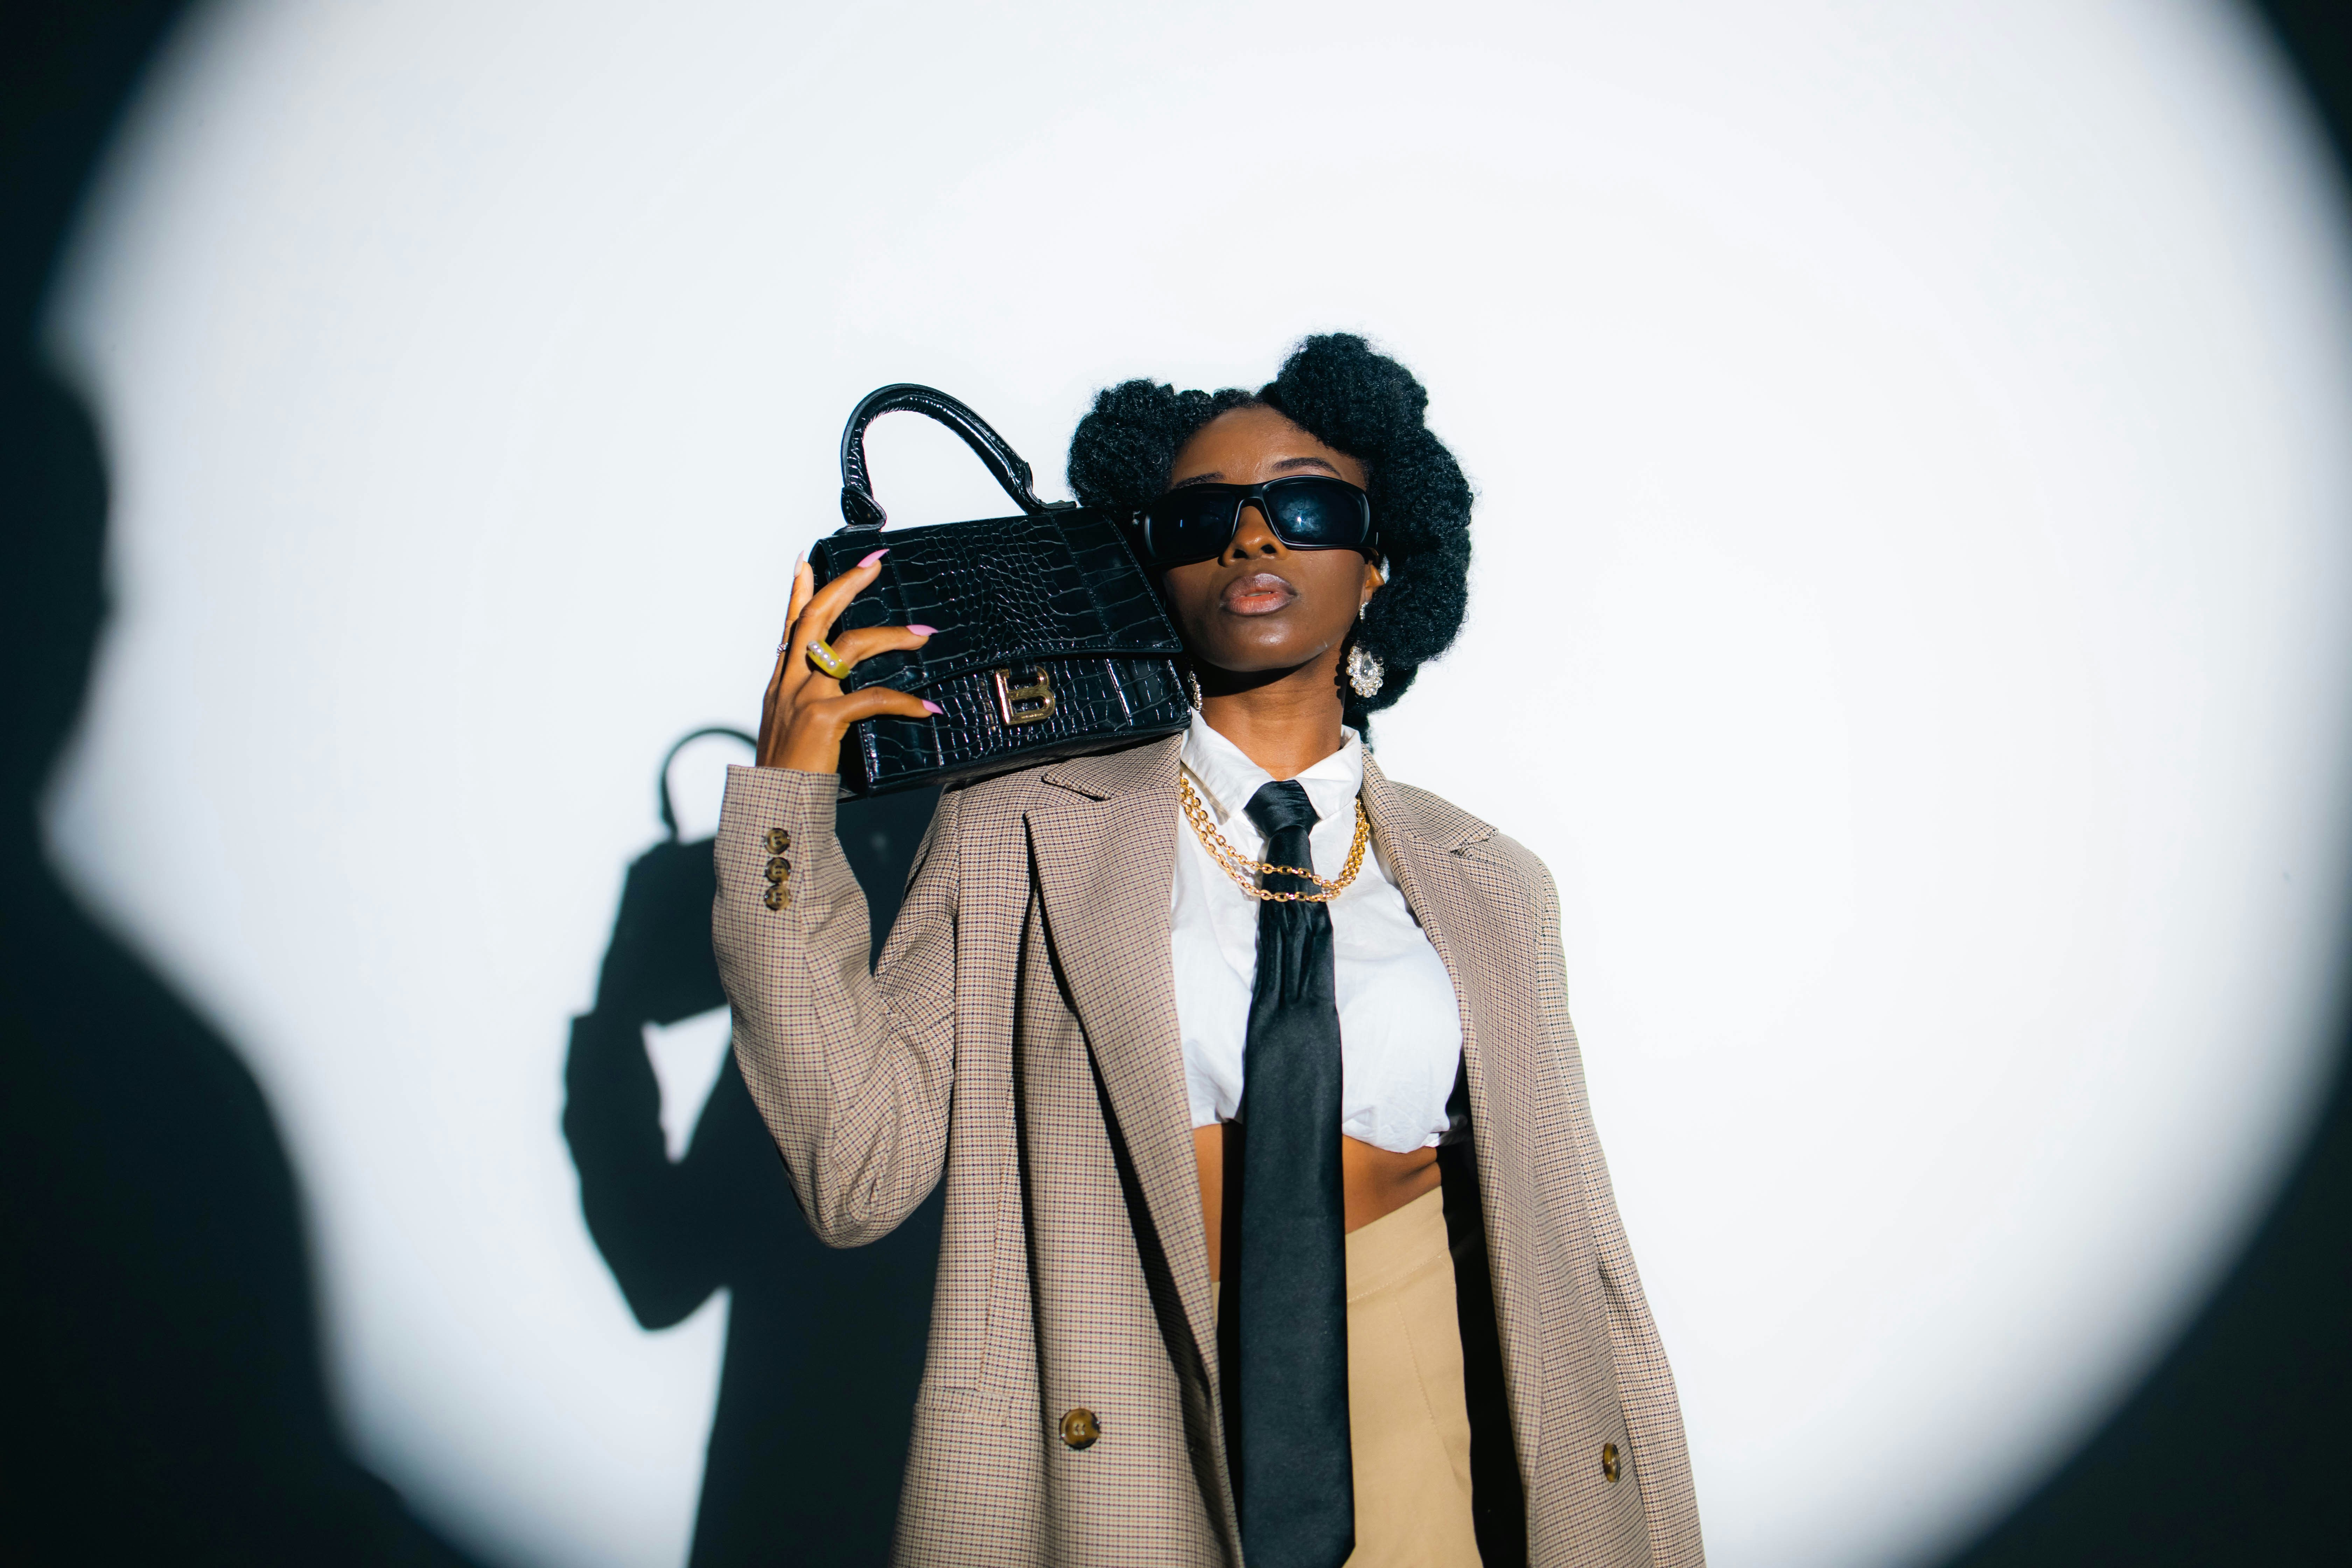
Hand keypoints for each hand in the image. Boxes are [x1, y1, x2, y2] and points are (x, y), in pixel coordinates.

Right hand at [756, 549, 938, 773]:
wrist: (772, 803)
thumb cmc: (787, 771)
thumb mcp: (788, 727)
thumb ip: (804, 702)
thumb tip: (830, 692)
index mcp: (781, 681)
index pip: (789, 625)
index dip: (797, 589)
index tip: (806, 560)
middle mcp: (789, 681)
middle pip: (816, 616)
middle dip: (845, 584)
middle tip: (874, 564)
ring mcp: (805, 696)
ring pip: (851, 647)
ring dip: (891, 636)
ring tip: (922, 634)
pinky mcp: (823, 718)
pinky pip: (872, 699)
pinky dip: (903, 702)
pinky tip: (927, 708)